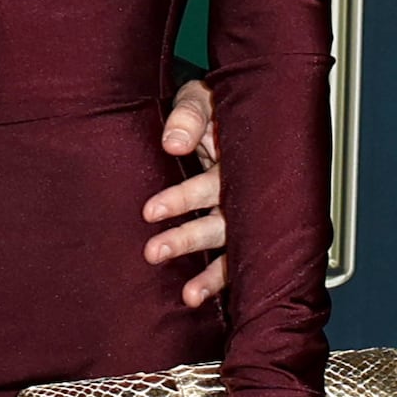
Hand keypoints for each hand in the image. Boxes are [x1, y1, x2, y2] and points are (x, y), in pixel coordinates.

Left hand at [145, 75, 228, 308]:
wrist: (235, 108)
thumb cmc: (216, 105)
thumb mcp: (202, 98)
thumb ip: (188, 116)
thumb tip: (172, 143)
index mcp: (240, 158)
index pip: (210, 184)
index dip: (182, 199)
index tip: (151, 211)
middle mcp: (245, 189)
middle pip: (220, 221)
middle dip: (188, 238)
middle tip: (155, 250)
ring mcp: (245, 211)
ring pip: (229, 244)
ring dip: (210, 272)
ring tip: (188, 294)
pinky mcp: (240, 227)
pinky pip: (235, 259)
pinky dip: (218, 281)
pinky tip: (197, 299)